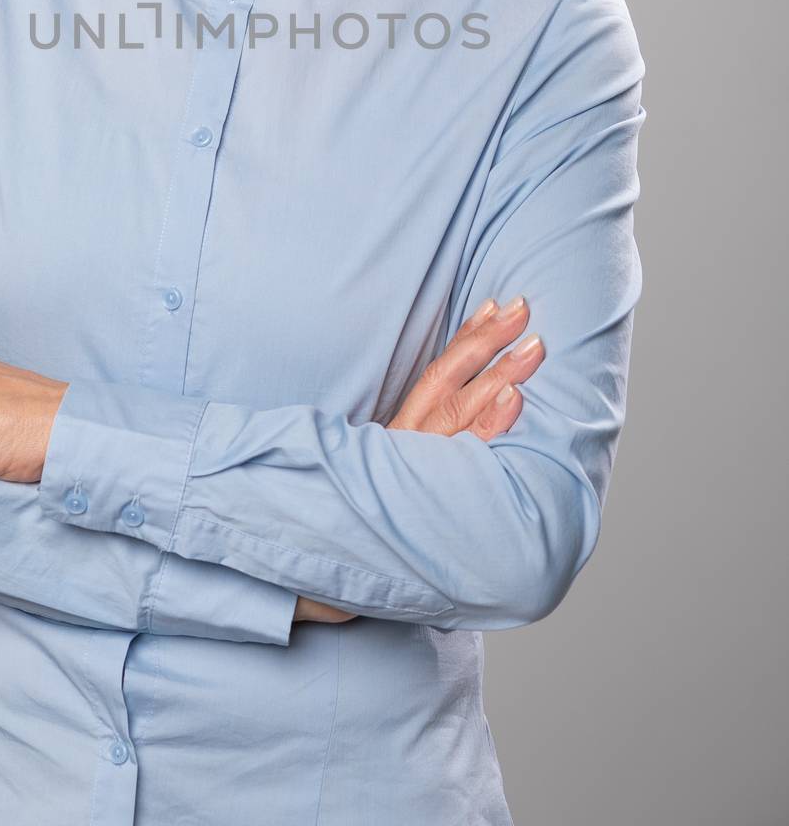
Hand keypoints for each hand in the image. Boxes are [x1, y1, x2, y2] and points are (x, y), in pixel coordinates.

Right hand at [292, 295, 544, 624]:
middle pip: (452, 379)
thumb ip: (422, 440)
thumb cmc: (375, 517)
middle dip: (489, 341)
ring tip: (533, 348)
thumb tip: (468, 408)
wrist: (333, 564)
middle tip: (524, 307)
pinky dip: (490, 427)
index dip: (467, 336)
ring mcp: (421, 467)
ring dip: (500, 375)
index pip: (438, 371)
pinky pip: (466, 456)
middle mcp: (410, 442)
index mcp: (402, 430)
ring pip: (463, 411)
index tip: (495, 303)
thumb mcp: (393, 469)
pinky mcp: (430, 492)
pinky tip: (514, 402)